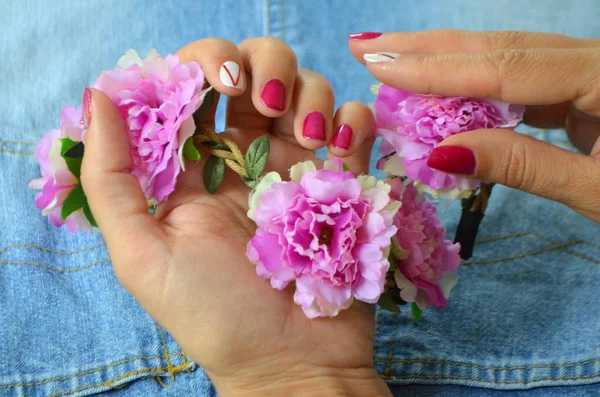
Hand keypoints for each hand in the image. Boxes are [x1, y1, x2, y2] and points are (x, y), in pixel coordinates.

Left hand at [81, 37, 390, 395]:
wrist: (289, 362)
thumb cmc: (213, 317)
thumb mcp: (141, 253)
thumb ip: (111, 177)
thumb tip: (102, 95)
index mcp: (196, 165)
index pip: (194, 84)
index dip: (201, 66)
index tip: (211, 85)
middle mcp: (247, 157)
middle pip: (256, 69)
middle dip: (260, 65)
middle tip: (259, 103)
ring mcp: (300, 165)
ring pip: (308, 86)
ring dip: (309, 92)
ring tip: (307, 137)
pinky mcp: (344, 179)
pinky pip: (355, 123)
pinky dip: (353, 121)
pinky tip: (340, 152)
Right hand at [350, 29, 599, 221]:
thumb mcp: (599, 193)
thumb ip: (522, 165)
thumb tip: (443, 153)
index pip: (508, 66)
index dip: (437, 67)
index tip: (377, 61)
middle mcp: (599, 60)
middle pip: (503, 45)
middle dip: (430, 47)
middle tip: (366, 43)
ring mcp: (593, 71)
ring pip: (509, 57)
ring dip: (447, 62)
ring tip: (392, 62)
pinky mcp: (587, 88)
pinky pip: (524, 80)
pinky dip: (477, 87)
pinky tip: (443, 92)